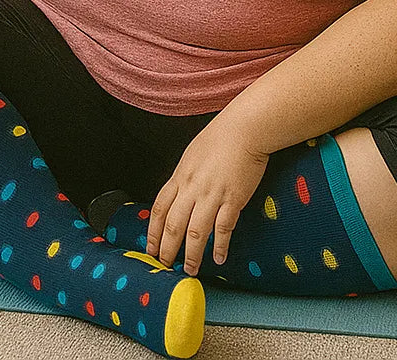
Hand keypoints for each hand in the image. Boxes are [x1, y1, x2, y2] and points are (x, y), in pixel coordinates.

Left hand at [146, 116, 270, 275]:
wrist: (246, 127)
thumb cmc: (222, 136)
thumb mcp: (193, 154)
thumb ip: (185, 176)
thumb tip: (180, 194)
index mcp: (181, 175)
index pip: (159, 208)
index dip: (152, 231)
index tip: (150, 248)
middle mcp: (192, 187)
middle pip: (173, 224)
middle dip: (167, 249)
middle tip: (165, 265)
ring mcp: (212, 194)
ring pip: (196, 231)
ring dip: (192, 254)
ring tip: (191, 269)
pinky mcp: (233, 198)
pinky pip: (223, 227)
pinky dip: (220, 245)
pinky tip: (218, 257)